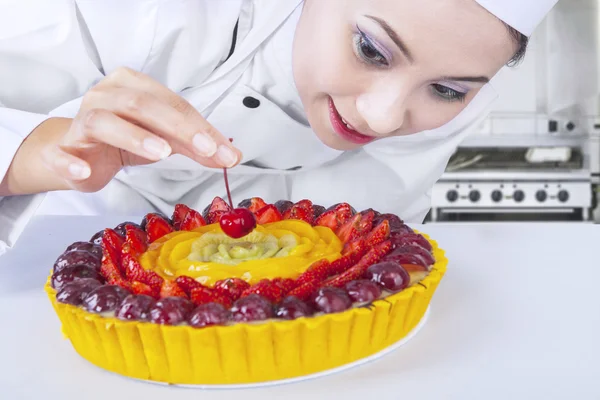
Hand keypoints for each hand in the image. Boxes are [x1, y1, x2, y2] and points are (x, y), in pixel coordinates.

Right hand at [41, 67, 240, 192]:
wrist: (79, 153)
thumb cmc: (125, 138)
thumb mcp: (165, 138)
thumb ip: (196, 146)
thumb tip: (231, 156)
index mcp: (132, 85)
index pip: (172, 103)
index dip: (198, 126)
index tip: (222, 149)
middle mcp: (105, 96)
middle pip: (141, 104)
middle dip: (177, 127)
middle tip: (203, 149)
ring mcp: (82, 122)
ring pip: (104, 121)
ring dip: (134, 137)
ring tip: (160, 153)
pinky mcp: (63, 150)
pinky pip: (62, 154)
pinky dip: (71, 162)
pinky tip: (85, 171)